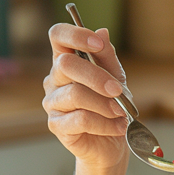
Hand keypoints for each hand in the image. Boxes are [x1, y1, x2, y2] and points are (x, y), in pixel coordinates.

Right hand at [42, 23, 129, 169]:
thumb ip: (107, 57)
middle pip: (65, 64)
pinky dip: (104, 123)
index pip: (58, 35)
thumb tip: (102, 32)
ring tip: (121, 113)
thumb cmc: (110, 105)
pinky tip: (118, 126)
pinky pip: (80, 119)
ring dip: (104, 104)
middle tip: (118, 91)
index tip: (97, 43)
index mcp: (66, 60)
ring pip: (75, 95)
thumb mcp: (115, 78)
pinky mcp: (56, 125)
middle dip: (96, 76)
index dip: (75, 34)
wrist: (111, 142)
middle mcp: (54, 79)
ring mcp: (52, 102)